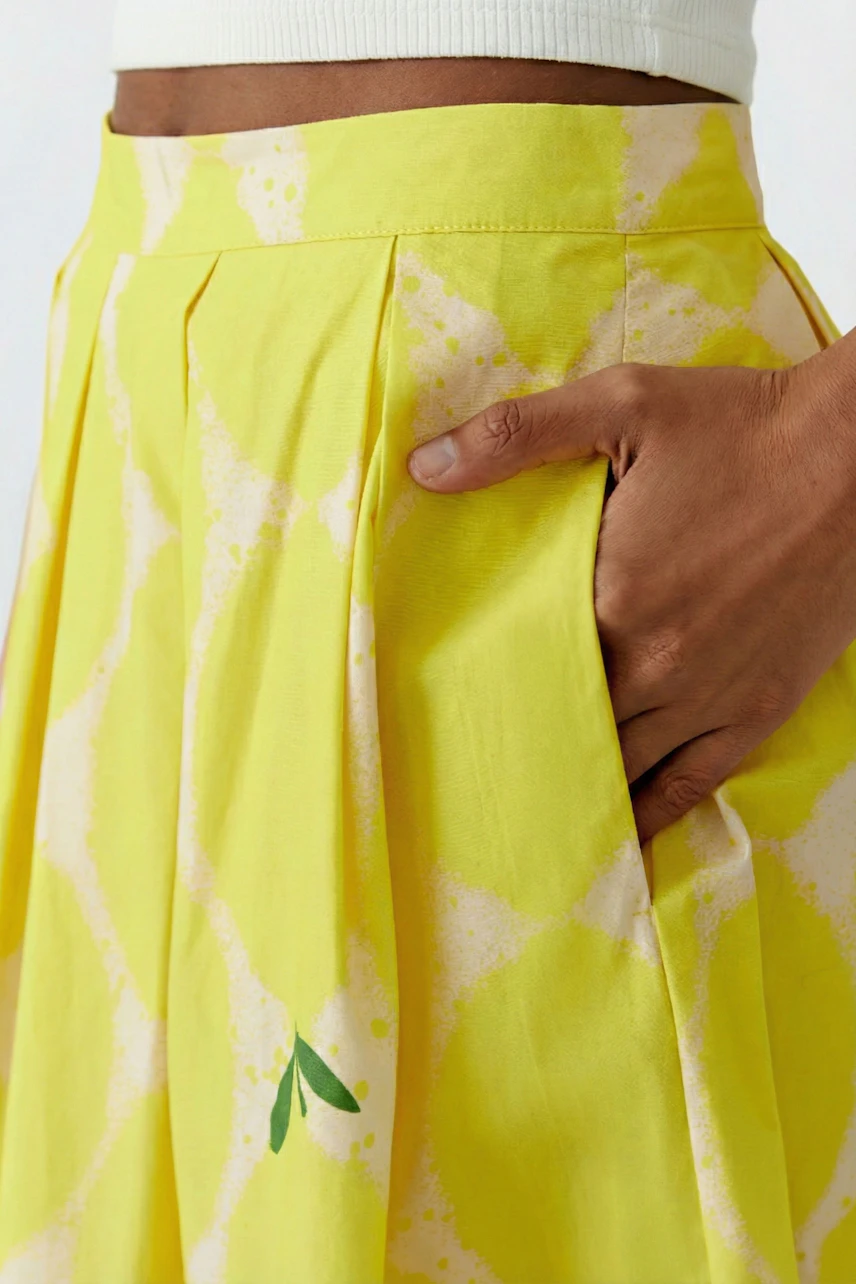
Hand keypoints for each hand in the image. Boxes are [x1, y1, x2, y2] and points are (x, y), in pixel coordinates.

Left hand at [407, 352, 855, 843]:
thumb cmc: (742, 426)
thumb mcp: (623, 404)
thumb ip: (516, 436)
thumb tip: (425, 467)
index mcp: (611, 596)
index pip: (520, 666)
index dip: (480, 690)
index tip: (440, 710)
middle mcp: (655, 663)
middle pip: (562, 727)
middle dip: (516, 747)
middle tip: (467, 773)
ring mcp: (709, 695)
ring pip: (619, 768)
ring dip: (569, 789)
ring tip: (518, 818)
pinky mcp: (758, 710)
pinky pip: (691, 785)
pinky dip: (648, 815)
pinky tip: (614, 837)